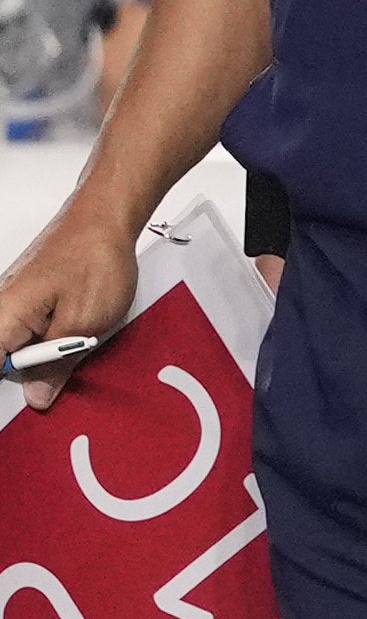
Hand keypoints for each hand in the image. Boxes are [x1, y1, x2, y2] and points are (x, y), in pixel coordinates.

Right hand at [0, 204, 141, 386]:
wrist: (103, 218)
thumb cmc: (95, 260)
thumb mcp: (83, 323)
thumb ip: (55, 364)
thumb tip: (35, 397)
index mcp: (3, 318)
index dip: (10, 390)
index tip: (32, 399)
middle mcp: (0, 309)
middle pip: (3, 360)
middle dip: (30, 375)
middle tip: (60, 377)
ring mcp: (12, 303)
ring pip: (18, 347)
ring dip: (44, 357)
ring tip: (74, 346)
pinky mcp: (28, 299)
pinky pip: (29, 331)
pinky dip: (50, 340)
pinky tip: (73, 337)